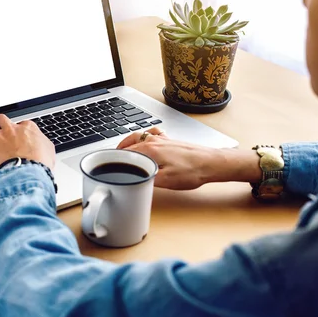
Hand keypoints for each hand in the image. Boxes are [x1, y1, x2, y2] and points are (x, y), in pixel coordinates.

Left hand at [0, 114, 54, 169]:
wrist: (30, 173)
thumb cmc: (41, 163)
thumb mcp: (49, 150)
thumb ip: (43, 143)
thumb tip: (42, 144)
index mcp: (28, 128)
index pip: (21, 123)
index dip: (19, 130)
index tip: (19, 136)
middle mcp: (12, 129)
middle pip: (1, 119)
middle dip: (0, 124)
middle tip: (2, 132)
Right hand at [117, 128, 261, 189]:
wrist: (212, 163)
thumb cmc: (193, 171)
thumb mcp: (167, 182)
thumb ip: (147, 180)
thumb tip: (133, 181)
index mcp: (150, 149)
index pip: (125, 152)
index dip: (113, 159)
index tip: (105, 165)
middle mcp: (154, 141)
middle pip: (129, 143)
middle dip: (117, 151)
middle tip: (110, 160)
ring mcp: (162, 139)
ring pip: (138, 137)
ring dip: (128, 142)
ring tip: (122, 150)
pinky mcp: (170, 141)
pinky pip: (151, 134)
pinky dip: (143, 137)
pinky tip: (144, 141)